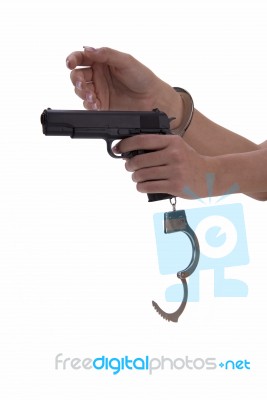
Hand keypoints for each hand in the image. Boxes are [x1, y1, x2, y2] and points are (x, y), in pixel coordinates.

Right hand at [66, 47, 182, 127]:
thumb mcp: (126, 61)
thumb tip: (88, 49)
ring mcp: (99, 91)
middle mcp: (98, 76)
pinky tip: (96, 104)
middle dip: (76, 79)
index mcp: (102, 61)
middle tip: (82, 83)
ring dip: (82, 93)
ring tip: (92, 96)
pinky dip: (89, 104)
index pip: (81, 58)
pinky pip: (88, 105)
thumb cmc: (142, 78)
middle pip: (77, 75)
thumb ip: (106, 54)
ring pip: (80, 91)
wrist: (152, 99)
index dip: (72, 59)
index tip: (70, 63)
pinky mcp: (101, 105)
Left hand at [115, 134, 210, 199]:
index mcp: (172, 142)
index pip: (142, 140)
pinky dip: (141, 187)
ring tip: (137, 177)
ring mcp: (175, 171)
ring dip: (135, 178)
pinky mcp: (175, 186)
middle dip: (129, 165)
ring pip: (142, 175)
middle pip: (139, 160)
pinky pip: (148, 187)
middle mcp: (174, 155)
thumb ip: (158, 147)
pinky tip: (142, 186)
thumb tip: (131, 151)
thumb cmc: (189, 161)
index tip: (118, 149)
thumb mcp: (177, 147)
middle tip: (129, 167)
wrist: (210, 176)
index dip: (126, 144)